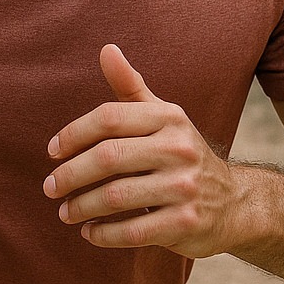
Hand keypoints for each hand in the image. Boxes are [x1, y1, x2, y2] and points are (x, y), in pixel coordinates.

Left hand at [43, 44, 236, 257]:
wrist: (233, 203)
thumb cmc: (180, 154)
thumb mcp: (161, 117)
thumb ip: (130, 87)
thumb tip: (106, 49)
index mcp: (168, 118)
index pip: (109, 118)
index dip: (74, 133)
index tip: (52, 152)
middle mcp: (179, 148)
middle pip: (108, 158)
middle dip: (70, 175)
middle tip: (50, 188)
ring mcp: (184, 187)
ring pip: (115, 197)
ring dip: (80, 207)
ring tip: (65, 212)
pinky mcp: (185, 223)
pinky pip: (132, 231)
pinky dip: (102, 234)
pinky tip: (89, 231)